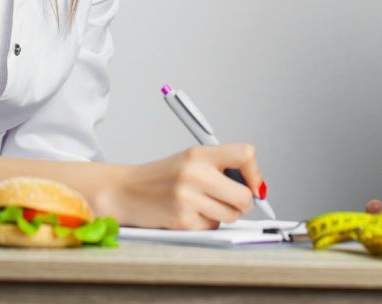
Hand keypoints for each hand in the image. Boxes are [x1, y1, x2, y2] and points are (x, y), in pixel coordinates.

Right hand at [112, 144, 262, 229]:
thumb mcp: (190, 160)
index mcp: (199, 153)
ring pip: (231, 215)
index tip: (253, 182)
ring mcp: (188, 198)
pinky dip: (205, 224)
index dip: (255, 172)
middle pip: (245, 195)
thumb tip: (256, 187)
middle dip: (243, 202)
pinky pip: (212, 227)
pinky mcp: (183, 221)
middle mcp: (195, 173)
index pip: (245, 154)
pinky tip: (189, 213)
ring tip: (203, 204)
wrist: (126, 190)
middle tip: (231, 199)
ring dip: (223, 214)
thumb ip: (221, 167)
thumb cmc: (161, 177)